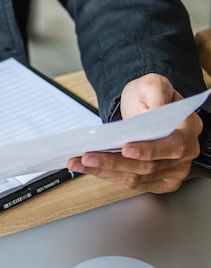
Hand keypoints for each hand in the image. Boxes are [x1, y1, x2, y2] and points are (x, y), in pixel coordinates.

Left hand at [68, 74, 202, 192]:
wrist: (144, 107)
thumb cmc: (149, 96)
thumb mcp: (152, 84)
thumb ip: (156, 93)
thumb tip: (155, 111)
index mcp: (189, 128)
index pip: (172, 146)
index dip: (148, 150)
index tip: (125, 149)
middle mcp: (185, 153)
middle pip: (148, 166)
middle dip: (114, 162)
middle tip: (88, 156)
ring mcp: (172, 170)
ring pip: (136, 177)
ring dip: (104, 171)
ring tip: (78, 162)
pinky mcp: (158, 182)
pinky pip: (131, 183)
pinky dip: (107, 176)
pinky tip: (89, 168)